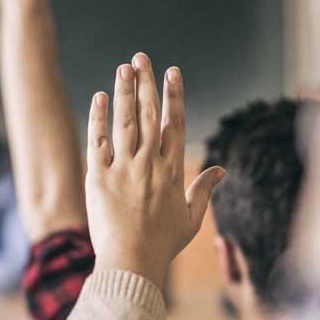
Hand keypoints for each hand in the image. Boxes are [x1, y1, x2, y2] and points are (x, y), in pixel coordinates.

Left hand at [84, 53, 224, 288]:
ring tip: (124, 67)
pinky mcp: (99, 177)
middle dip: (147, 83)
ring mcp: (123, 169)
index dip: (174, 95)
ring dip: (125, 91)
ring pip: (125, 121)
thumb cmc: (162, 244)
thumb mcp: (190, 218)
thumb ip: (203, 189)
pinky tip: (100, 97)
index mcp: (172, 171)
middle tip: (142, 58)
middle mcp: (149, 164)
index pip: (175, 123)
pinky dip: (99, 118)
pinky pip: (98, 141)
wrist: (131, 262)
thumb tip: (220, 169)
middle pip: (149, 115)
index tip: (174, 72)